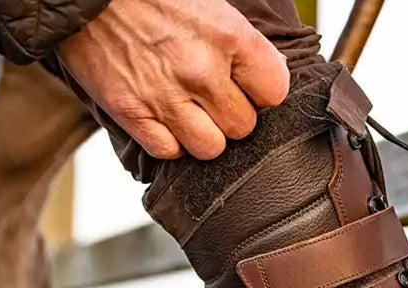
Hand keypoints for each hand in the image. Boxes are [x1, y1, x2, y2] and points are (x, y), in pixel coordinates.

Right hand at [58, 0, 289, 159]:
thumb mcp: (207, 1)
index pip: (274, 91)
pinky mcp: (132, 113)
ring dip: (204, 135)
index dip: (263, 92)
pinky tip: (163, 118)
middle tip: (213, 98)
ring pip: (211, 148)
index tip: (248, 86)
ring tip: (190, 113)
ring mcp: (165, 96)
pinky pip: (169, 152)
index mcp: (227, 35)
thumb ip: (238, 42)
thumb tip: (264, 75)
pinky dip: (169, 142)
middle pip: (243, 127)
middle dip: (231, 116)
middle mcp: (200, 70)